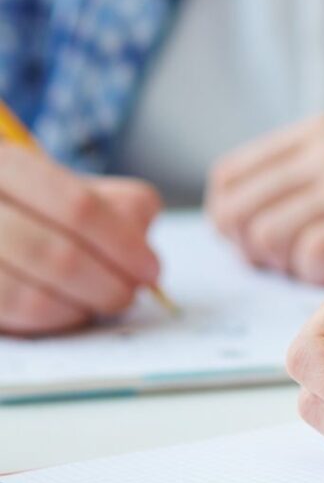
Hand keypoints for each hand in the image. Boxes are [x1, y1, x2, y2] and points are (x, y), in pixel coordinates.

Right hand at [0, 146, 161, 335]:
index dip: (123, 244)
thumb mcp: (75, 187)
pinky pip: (16, 315)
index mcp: (5, 163)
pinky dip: (56, 319)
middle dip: (111, 284)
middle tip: (131, 291)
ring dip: (85, 306)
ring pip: (35, 297)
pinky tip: (71, 308)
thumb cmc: (38, 208)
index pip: (77, 206)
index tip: (150, 268)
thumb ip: (120, 208)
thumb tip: (146, 256)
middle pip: (59, 257)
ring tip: (105, 299)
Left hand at [205, 115, 323, 282]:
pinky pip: (311, 257)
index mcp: (322, 132)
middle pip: (239, 210)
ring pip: (268, 235)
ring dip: (283, 268)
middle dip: (249, 249)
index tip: (250, 241)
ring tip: (316, 275)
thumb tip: (274, 211)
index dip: (233, 218)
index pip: (233, 177)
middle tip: (280, 269)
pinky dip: (318, 277)